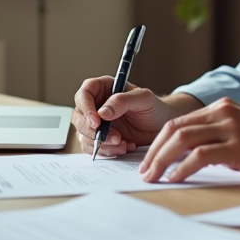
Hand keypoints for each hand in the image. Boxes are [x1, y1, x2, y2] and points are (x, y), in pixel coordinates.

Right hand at [72, 77, 194, 156]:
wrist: (161, 127)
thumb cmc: (153, 108)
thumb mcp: (143, 99)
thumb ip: (123, 101)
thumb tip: (102, 112)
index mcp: (103, 88)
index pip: (84, 94)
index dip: (86, 108)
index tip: (96, 121)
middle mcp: (96, 105)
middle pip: (79, 117)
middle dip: (94, 131)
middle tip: (115, 137)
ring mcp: (97, 124)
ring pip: (84, 135)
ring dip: (101, 143)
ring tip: (123, 143)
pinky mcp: (100, 139)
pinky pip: (92, 148)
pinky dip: (107, 151)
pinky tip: (124, 147)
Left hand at [138, 98, 239, 182]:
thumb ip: (217, 137)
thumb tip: (189, 156)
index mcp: (221, 108)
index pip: (179, 122)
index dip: (159, 142)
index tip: (149, 160)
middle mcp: (223, 113)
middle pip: (175, 128)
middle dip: (154, 151)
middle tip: (144, 171)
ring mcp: (230, 128)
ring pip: (183, 139)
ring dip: (162, 159)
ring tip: (152, 177)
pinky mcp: (238, 146)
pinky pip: (200, 156)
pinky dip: (182, 168)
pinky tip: (175, 178)